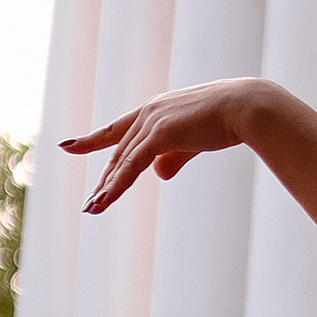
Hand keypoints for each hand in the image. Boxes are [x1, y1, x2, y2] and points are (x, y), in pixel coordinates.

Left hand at [64, 81, 257, 214]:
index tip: (70, 146)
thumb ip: (175, 157)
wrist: (246, 107)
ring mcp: (152, 122)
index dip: (92, 140)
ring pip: (122, 162)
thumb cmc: (228, 119)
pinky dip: (116, 186)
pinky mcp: (159, 134)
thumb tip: (159, 175)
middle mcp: (148, 113)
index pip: (118, 130)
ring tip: (92, 209)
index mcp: (155, 110)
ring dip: (106, 188)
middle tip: (91, 202)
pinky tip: (104, 201)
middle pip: (118, 151)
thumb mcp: (196, 140)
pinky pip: (131, 166)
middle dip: (104, 179)